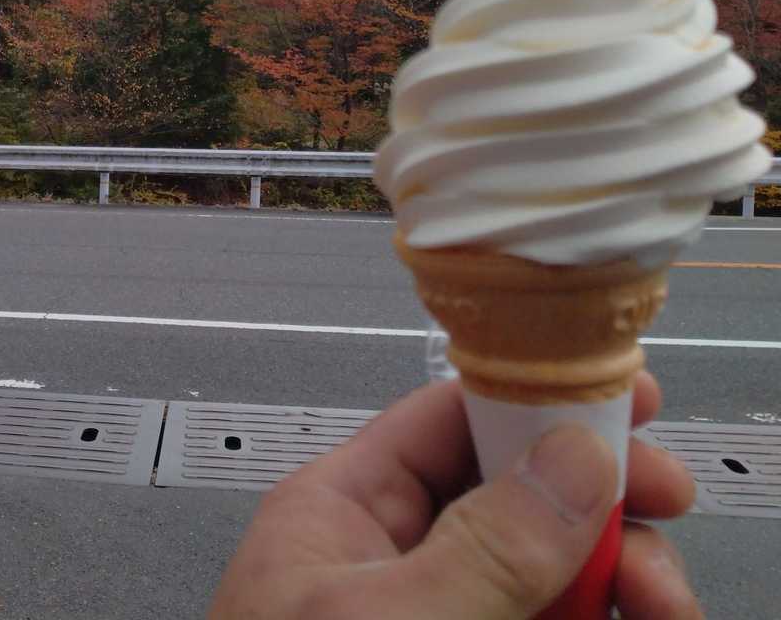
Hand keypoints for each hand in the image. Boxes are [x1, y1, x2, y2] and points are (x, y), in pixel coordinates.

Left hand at [210, 371, 699, 618]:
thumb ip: (482, 547)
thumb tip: (570, 463)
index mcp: (342, 515)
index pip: (447, 420)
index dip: (539, 402)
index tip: (627, 408)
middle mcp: (395, 565)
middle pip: (518, 499)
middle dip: (598, 511)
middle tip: (657, 532)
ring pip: (548, 577)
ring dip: (616, 584)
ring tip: (658, 610)